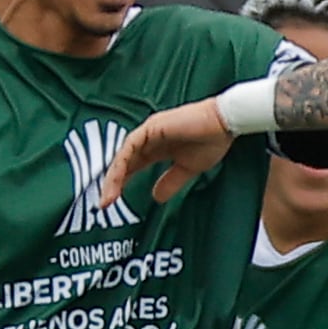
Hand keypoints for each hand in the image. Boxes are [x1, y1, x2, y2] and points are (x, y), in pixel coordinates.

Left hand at [102, 98, 238, 207]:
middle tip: (103, 203)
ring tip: (107, 197)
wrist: (224, 124)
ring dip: (112, 177)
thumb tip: (156, 197)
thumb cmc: (211, 140)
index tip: (113, 201)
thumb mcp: (187, 169)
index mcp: (157, 146)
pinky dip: (121, 164)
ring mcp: (148, 131)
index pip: (132, 166)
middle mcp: (148, 137)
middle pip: (123, 161)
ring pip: (122, 155)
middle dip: (111, 182)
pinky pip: (129, 147)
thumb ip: (170, 181)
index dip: (121, 182)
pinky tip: (117, 179)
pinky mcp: (150, 128)